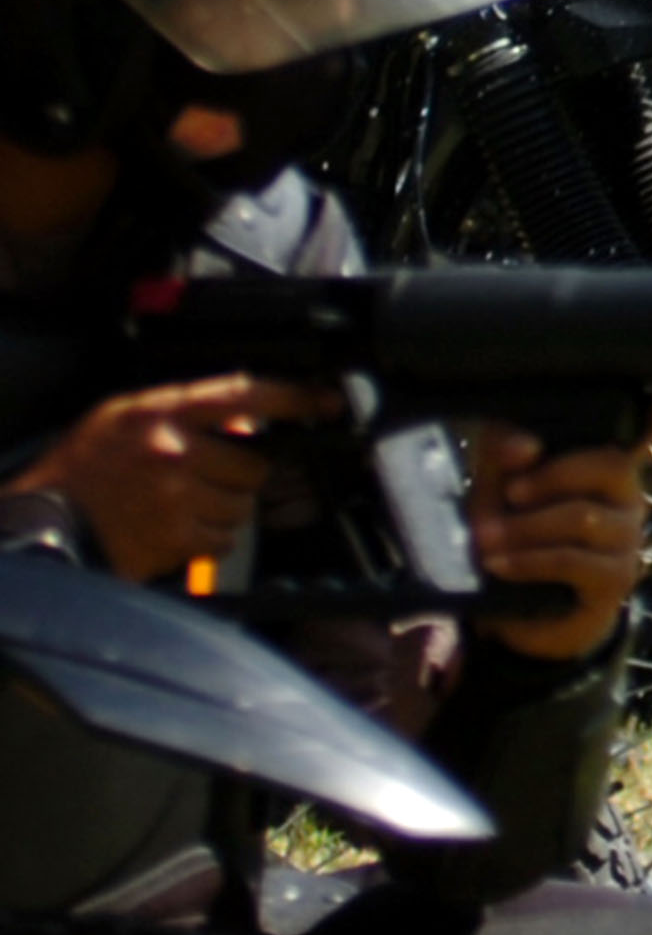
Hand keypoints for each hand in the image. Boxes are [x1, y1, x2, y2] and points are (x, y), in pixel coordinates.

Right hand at [0, 375, 341, 583]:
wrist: (40, 519)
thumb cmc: (82, 467)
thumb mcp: (125, 417)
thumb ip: (184, 411)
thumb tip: (248, 418)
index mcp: (161, 412)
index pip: (245, 393)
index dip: (294, 396)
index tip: (327, 401)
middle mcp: (173, 451)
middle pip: (253, 465)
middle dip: (239, 476)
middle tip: (207, 480)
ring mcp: (175, 497)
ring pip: (242, 505)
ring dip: (223, 510)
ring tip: (180, 506)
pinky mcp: (174, 540)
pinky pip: (223, 540)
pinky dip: (207, 540)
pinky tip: (174, 530)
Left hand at [463, 383, 651, 664]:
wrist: (514, 616)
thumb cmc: (512, 537)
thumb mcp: (496, 490)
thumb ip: (503, 458)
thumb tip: (523, 447)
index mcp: (603, 465)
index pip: (646, 429)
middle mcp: (627, 495)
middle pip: (608, 465)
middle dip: (551, 475)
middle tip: (507, 492)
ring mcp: (626, 538)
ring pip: (583, 517)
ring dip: (525, 528)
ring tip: (485, 540)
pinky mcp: (615, 580)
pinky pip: (573, 560)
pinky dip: (528, 560)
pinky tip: (500, 563)